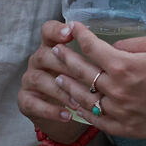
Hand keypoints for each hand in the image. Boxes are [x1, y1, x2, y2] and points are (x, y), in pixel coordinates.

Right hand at [19, 20, 92, 138]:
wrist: (66, 113)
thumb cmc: (82, 84)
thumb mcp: (91, 68)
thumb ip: (100, 55)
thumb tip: (120, 48)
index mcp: (52, 46)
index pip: (48, 30)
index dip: (57, 30)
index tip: (70, 33)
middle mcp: (38, 60)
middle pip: (44, 54)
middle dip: (63, 64)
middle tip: (82, 75)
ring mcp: (30, 79)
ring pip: (38, 79)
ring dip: (59, 90)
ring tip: (78, 102)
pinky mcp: (25, 100)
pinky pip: (33, 103)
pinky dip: (50, 110)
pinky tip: (67, 115)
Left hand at [46, 22, 145, 139]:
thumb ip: (130, 44)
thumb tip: (112, 48)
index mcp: (125, 66)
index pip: (92, 48)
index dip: (80, 36)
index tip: (73, 28)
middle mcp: (118, 90)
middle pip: (83, 74)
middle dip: (66, 60)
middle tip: (54, 51)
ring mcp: (122, 113)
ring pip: (85, 100)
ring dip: (68, 88)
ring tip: (57, 79)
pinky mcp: (128, 130)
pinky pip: (99, 123)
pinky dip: (84, 113)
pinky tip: (75, 106)